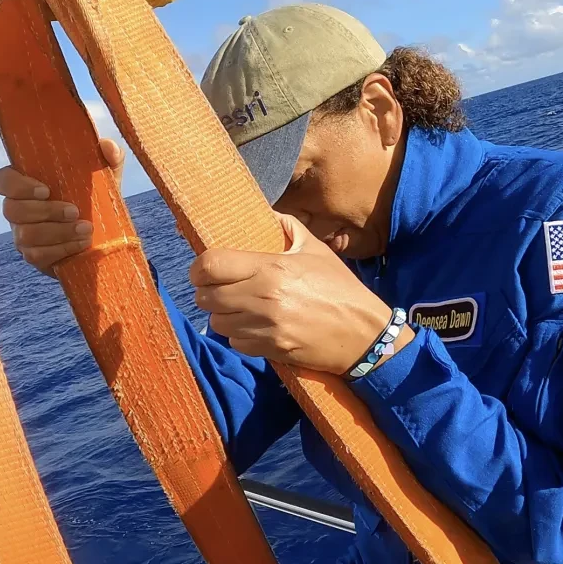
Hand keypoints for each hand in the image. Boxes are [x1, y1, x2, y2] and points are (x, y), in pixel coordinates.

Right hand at [0, 137, 123, 274]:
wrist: (106, 237)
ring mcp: (22, 234)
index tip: (45, 190)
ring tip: (86, 229)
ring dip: (58, 232)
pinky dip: (62, 249)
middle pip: (10, 209)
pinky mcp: (33, 256)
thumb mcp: (106, 178)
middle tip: (75, 211)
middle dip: (45, 211)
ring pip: (25, 234)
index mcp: (26, 183)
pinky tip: (82, 244)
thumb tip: (107, 145)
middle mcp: (18, 208)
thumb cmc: (96, 199)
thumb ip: (110, 158)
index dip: (15, 185)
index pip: (1, 180)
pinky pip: (37, 255)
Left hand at [189, 214, 413, 374]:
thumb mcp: (316, 250)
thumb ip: (288, 227)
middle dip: (207, 291)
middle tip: (218, 288)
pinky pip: (235, 342)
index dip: (199, 268)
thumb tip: (266, 213)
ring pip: (217, 322)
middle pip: (206, 296)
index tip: (203, 269)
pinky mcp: (270, 350)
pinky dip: (238, 335)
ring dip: (222, 315)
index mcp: (271, 268)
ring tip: (238, 307)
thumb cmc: (340, 288)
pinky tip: (254, 326)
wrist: (363, 335)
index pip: (211, 265)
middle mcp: (263, 298)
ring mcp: (265, 328)